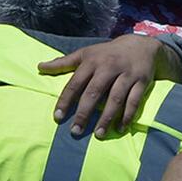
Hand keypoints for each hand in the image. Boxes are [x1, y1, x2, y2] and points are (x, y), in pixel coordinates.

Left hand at [37, 34, 162, 136]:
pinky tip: (120, 128)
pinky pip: (134, 101)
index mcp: (92, 61)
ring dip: (107, 118)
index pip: (75, 83)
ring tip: (98, 135)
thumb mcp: (86, 53)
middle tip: (75, 131)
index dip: (66, 100)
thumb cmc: (107, 53)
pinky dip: (128, 116)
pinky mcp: (141, 81)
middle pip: (94, 92)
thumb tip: (40, 66)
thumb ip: (63, 62)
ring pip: (115, 98)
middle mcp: (108, 67)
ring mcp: (126, 74)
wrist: (141, 45)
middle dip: (84, 113)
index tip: (58, 117)